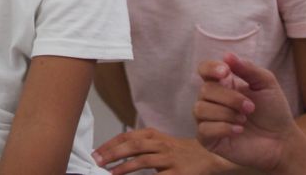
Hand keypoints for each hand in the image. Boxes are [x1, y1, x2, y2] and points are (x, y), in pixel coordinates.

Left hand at [92, 128, 232, 173]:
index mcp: (154, 135)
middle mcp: (161, 144)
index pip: (128, 136)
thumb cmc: (178, 151)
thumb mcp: (159, 142)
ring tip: (111, 173)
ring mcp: (170, 158)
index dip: (110, 143)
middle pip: (134, 145)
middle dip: (114, 153)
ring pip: (144, 160)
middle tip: (98, 161)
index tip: (97, 152)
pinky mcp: (178, 173)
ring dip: (125, 167)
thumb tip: (113, 153)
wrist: (209, 156)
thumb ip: (140, 146)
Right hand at [193, 53, 300, 172]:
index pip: (204, 69)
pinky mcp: (209, 139)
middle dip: (230, 98)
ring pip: (200, 109)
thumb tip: (227, 55)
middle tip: (251, 107)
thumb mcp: (266, 83)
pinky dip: (223, 128)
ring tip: (244, 120)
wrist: (281, 141)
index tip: (225, 72)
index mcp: (223, 83)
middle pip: (204, 90)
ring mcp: (208, 120)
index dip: (210, 68)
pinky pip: (203, 129)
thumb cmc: (274, 111)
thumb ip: (248, 68)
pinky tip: (239, 131)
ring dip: (226, 113)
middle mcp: (212, 100)